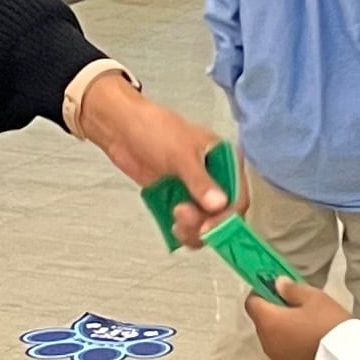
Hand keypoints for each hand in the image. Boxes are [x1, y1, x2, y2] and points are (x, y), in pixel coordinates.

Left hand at [71, 72, 227, 239]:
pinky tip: (172, 225)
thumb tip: (219, 204)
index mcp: (224, 160)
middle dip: (206, 224)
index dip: (226, 216)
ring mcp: (196, 190)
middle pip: (223, 215)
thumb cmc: (154, 130)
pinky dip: (183, 230)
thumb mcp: (180, 154)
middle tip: (182, 217)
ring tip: (175, 220)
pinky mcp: (178, 199)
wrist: (122, 129)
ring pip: (206, 223)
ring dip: (193, 230)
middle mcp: (215, 177)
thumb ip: (200, 180)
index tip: (208, 226)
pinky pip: (189, 224)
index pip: (237, 196)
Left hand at [244, 274, 350, 359]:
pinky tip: (310, 340)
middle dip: (275, 311)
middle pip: (262, 321)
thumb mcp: (315, 298)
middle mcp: (267, 342)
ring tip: (307, 323)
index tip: (276, 288)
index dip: (261, 292)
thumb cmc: (330, 326)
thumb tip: (279, 285)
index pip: (252, 303)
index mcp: (269, 321)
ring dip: (283, 329)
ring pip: (273, 337)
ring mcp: (277, 359)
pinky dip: (290, 344)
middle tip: (297, 303)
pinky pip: (283, 352)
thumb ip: (292, 289)